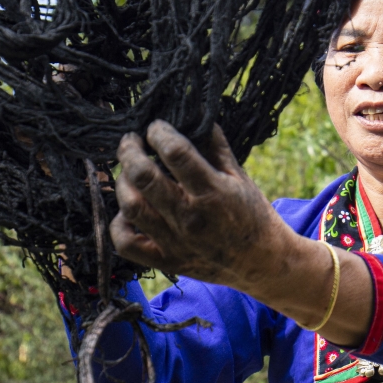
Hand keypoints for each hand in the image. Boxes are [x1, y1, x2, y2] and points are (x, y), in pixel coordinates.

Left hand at [110, 120, 373, 346]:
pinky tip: (128, 210)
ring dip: (123, 182)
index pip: (175, 153)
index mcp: (213, 192)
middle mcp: (190, 217)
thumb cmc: (253, 216)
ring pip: (131, 207)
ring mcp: (175, 241)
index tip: (156, 127)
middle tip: (131, 141)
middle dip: (130, 151)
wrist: (262, 263)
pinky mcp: (166, 261)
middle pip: (144, 177)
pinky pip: (126, 244)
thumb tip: (198, 119)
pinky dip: (120, 223)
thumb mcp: (240, 177)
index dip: (160, 133)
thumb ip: (217, 148)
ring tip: (129, 172)